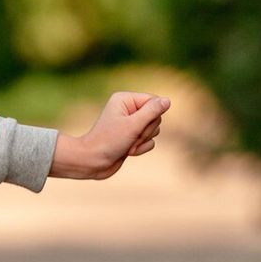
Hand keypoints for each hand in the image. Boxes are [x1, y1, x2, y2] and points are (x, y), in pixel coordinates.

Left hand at [50, 91, 170, 179]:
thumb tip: (167, 100)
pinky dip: (141, 148)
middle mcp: (128, 109)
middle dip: (146, 131)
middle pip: (156, 116)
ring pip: (154, 130)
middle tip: (130, 137)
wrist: (93, 162)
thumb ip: (152, 111)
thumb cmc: (109, 141)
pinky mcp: (132, 137)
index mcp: (125, 99)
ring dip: (142, 141)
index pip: (154, 101)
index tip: (138, 125)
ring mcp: (130, 124)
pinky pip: (150, 141)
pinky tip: (127, 151)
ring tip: (126, 145)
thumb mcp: (133, 125)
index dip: (152, 115)